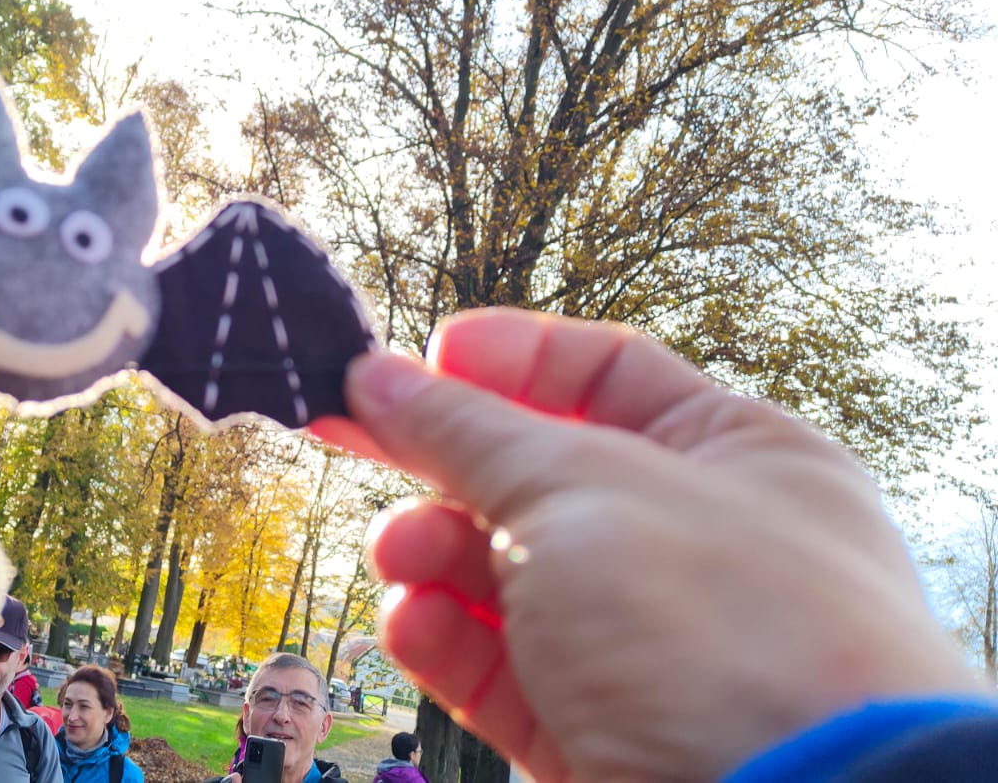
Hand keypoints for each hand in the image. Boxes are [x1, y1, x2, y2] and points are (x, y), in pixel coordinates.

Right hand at [315, 308, 980, 782]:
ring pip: (509, 579)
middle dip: (447, 462)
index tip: (423, 359)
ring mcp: (648, 647)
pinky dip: (449, 641)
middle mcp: (696, 545)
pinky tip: (414, 624)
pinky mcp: (598, 730)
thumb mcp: (577, 488)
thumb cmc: (725, 630)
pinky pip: (503, 669)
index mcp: (736, 454)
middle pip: (540, 477)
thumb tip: (378, 377)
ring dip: (437, 556)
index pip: (608, 374)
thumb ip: (464, 428)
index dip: (511, 361)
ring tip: (400, 554)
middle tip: (354, 433)